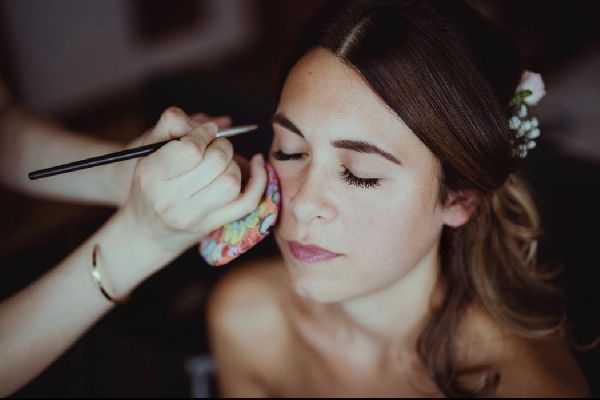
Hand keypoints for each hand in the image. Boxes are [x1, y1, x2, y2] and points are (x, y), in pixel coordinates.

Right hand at [115, 108, 267, 265]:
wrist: (146, 231)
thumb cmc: (150, 182)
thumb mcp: (148, 149)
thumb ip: (172, 123)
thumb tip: (211, 125)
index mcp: (151, 175)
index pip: (191, 149)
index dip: (204, 134)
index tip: (206, 132)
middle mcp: (170, 199)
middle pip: (216, 162)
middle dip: (222, 146)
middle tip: (215, 146)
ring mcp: (193, 216)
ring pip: (232, 181)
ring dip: (234, 164)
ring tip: (223, 162)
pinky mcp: (212, 225)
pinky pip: (247, 202)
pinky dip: (259, 180)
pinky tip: (256, 164)